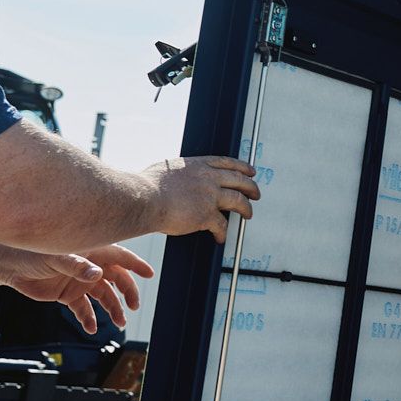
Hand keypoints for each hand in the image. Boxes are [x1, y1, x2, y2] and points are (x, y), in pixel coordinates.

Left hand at [0, 243, 153, 334]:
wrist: (10, 266)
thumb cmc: (33, 253)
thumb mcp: (56, 258)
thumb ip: (77, 266)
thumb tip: (97, 275)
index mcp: (91, 253)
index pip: (120, 257)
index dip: (135, 265)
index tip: (149, 274)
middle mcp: (89, 267)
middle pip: (116, 279)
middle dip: (127, 292)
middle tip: (133, 307)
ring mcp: (79, 282)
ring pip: (103, 296)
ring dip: (112, 309)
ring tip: (118, 323)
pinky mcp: (68, 295)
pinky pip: (83, 309)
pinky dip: (88, 319)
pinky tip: (90, 328)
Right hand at [142, 155, 260, 240]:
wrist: (144, 198)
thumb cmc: (147, 186)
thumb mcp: (167, 168)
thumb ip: (180, 172)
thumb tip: (177, 177)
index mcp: (198, 165)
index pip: (227, 163)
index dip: (242, 168)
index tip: (250, 172)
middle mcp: (208, 178)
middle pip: (239, 180)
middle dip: (251, 187)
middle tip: (256, 194)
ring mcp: (209, 196)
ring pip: (238, 201)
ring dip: (246, 209)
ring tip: (248, 214)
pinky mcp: (206, 215)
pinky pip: (222, 225)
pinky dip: (223, 233)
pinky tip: (221, 237)